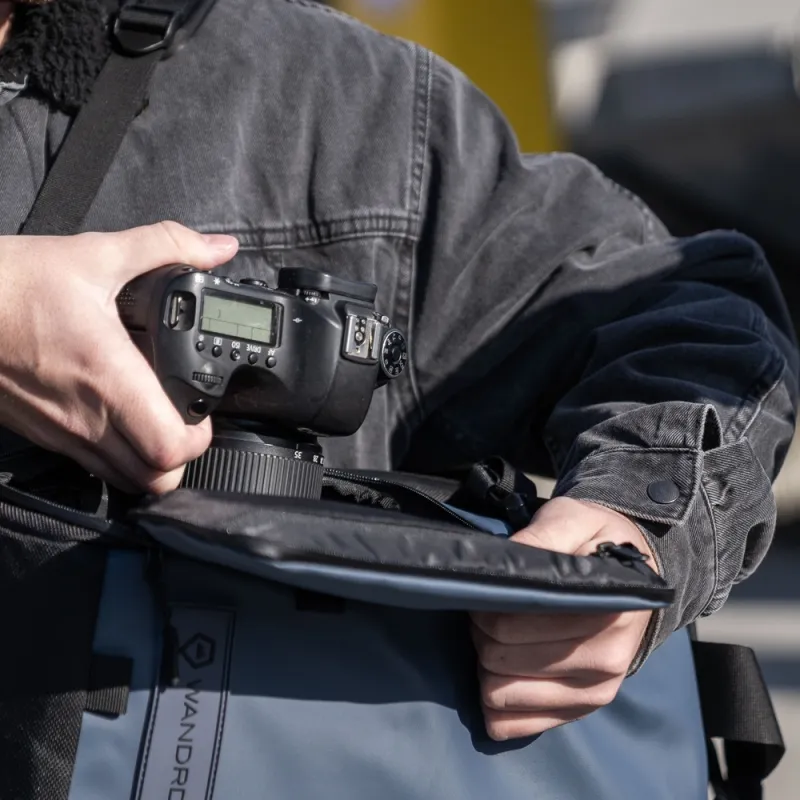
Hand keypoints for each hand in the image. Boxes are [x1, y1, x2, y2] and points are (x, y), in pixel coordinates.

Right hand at [0, 222, 238, 492]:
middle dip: (181, 458)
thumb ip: (166, 246)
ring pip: (123, 480)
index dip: (198, 439)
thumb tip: (218, 246)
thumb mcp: (95, 254)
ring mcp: (60, 433)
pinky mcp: (40, 434)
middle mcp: (86, 418)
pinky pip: (89, 466)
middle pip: (153, 478)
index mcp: (108, 377)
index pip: (168, 447)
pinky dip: (115, 456)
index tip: (203, 413)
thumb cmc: (12, 283)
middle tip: (184, 421)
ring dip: (149, 462)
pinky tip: (117, 418)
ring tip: (156, 422)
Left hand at [470, 497, 655, 740]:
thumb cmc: (596, 543)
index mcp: (605, 610)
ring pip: (500, 696)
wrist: (635, 576)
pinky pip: (514, 726)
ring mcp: (597, 692)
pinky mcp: (584, 711)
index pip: (510, 624)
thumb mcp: (572, 519)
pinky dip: (499, 703)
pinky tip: (505, 674)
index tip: (492, 591)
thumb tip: (507, 562)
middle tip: (493, 611)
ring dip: (488, 666)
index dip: (486, 606)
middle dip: (484, 632)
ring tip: (504, 638)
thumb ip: (541, 537)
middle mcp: (607, 658)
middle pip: (500, 659)